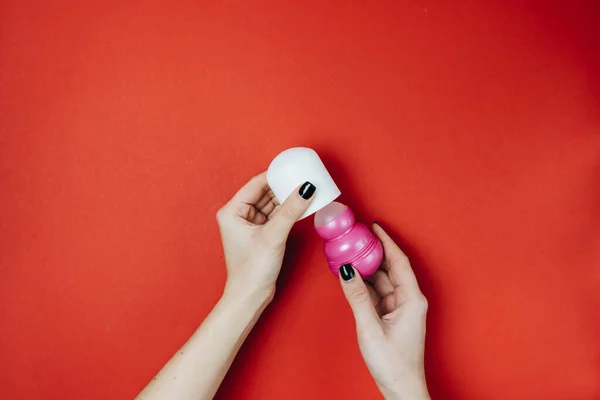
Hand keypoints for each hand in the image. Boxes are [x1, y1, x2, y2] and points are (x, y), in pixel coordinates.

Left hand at [217, 172, 315, 304]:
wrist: (250, 296)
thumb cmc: (252, 269)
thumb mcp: (273, 235)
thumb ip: (291, 210)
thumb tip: (306, 188)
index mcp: (232, 211)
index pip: (256, 184)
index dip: (275, 174)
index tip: (294, 168)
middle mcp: (238, 215)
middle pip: (265, 192)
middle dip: (284, 186)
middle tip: (304, 178)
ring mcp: (250, 225)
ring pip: (272, 204)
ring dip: (287, 198)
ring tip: (306, 190)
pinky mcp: (261, 234)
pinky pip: (276, 216)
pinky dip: (288, 211)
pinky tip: (301, 206)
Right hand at [338, 223, 429, 399]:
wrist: (401, 388)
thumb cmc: (394, 362)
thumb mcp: (371, 327)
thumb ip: (358, 297)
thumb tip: (347, 270)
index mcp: (412, 299)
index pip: (399, 261)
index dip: (387, 242)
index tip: (375, 226)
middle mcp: (408, 300)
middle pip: (390, 268)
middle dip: (374, 252)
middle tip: (357, 236)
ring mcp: (399, 308)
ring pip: (382, 281)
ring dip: (367, 268)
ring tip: (350, 252)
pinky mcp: (390, 316)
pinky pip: (377, 293)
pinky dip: (364, 284)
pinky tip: (352, 277)